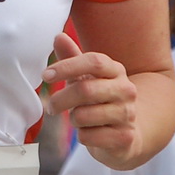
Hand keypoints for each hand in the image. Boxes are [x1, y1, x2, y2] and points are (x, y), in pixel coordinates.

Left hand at [44, 33, 140, 168]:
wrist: (125, 135)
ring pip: (84, 115)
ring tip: (79, 119)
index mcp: (116, 70)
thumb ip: (72, 59)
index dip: (67, 66)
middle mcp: (126, 90)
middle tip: (51, 107)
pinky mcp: (125, 138)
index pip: (94, 61)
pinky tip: (91, 133)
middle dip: (61, 99)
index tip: (45, 75)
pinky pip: (89, 137)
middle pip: (85, 90)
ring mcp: (128, 114)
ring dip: (73, 119)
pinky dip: (83, 137)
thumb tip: (58, 36)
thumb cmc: (100, 101)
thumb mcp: (86, 79)